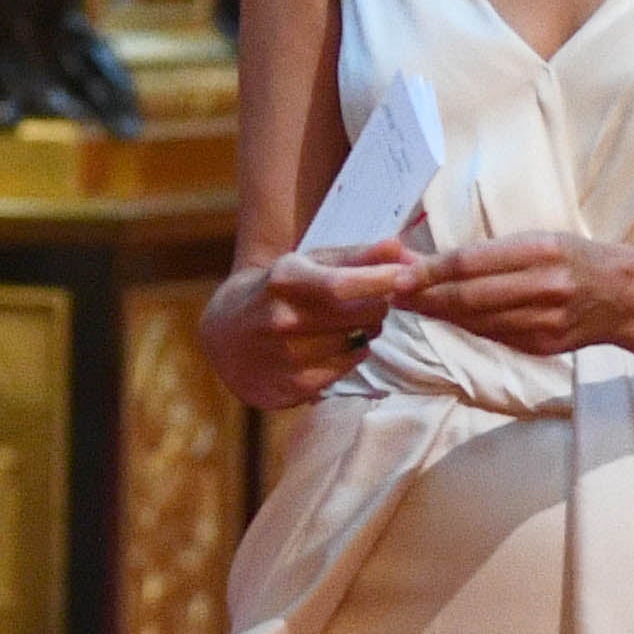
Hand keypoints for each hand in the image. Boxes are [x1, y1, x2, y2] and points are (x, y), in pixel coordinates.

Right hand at [211, 245, 415, 410]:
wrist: (226, 334)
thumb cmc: (279, 290)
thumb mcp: (308, 262)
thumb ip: (359, 255)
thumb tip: (401, 248)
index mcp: (285, 278)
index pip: (342, 283)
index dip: (382, 280)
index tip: (407, 274)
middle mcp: (283, 318)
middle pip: (361, 313)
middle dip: (377, 304)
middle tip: (369, 299)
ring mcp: (288, 355)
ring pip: (359, 341)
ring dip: (366, 330)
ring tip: (348, 322)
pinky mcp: (295, 386)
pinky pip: (348, 366)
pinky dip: (351, 354)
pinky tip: (334, 344)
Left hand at [400, 231, 633, 363]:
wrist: (622, 296)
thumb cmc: (574, 258)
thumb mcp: (538, 240)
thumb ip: (488, 253)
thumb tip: (428, 260)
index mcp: (541, 251)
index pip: (472, 263)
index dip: (431, 272)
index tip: (399, 275)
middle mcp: (543, 288)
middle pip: (469, 296)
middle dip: (425, 297)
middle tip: (392, 293)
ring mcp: (543, 322)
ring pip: (476, 321)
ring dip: (439, 314)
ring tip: (410, 304)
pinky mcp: (542, 346)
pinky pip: (493, 335)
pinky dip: (465, 326)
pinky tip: (446, 316)